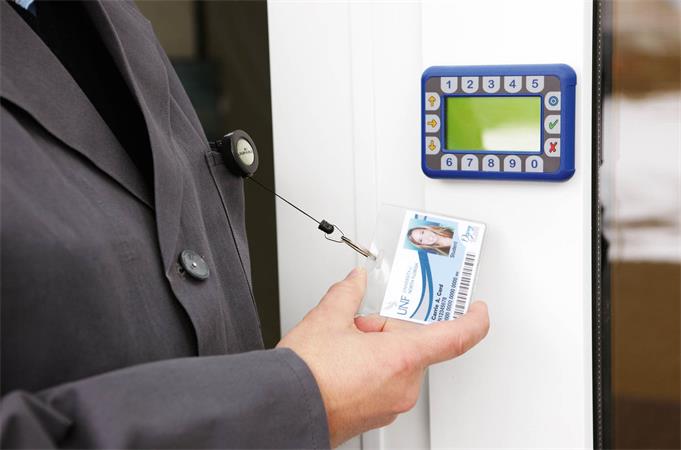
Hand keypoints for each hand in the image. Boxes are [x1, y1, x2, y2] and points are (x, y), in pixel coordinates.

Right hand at [277, 267, 489, 446]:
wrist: (283, 410)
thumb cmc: (307, 375)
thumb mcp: (327, 319)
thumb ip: (348, 294)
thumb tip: (355, 281)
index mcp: (401, 358)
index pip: (456, 337)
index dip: (473, 320)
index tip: (478, 310)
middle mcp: (403, 385)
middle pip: (412, 345)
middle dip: (386, 329)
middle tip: (355, 326)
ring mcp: (390, 404)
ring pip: (396, 363)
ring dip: (375, 349)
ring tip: (340, 347)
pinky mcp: (375, 414)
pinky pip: (384, 382)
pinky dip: (369, 368)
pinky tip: (340, 364)